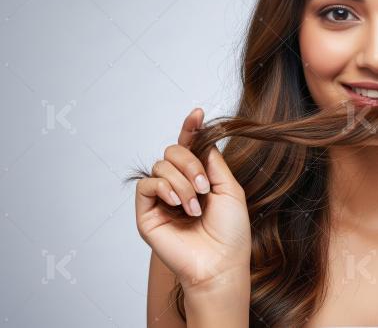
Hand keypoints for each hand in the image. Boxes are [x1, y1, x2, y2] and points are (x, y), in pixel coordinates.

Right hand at [135, 108, 251, 294]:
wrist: (220, 263)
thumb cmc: (231, 232)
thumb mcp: (230, 189)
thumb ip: (213, 163)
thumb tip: (201, 141)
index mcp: (199, 178)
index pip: (190, 147)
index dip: (190, 128)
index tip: (197, 113)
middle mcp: (178, 186)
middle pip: (172, 151)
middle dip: (190, 164)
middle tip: (204, 187)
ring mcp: (161, 199)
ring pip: (161, 166)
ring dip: (182, 182)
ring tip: (195, 206)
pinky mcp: (147, 213)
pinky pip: (146, 184)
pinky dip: (164, 188)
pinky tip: (179, 203)